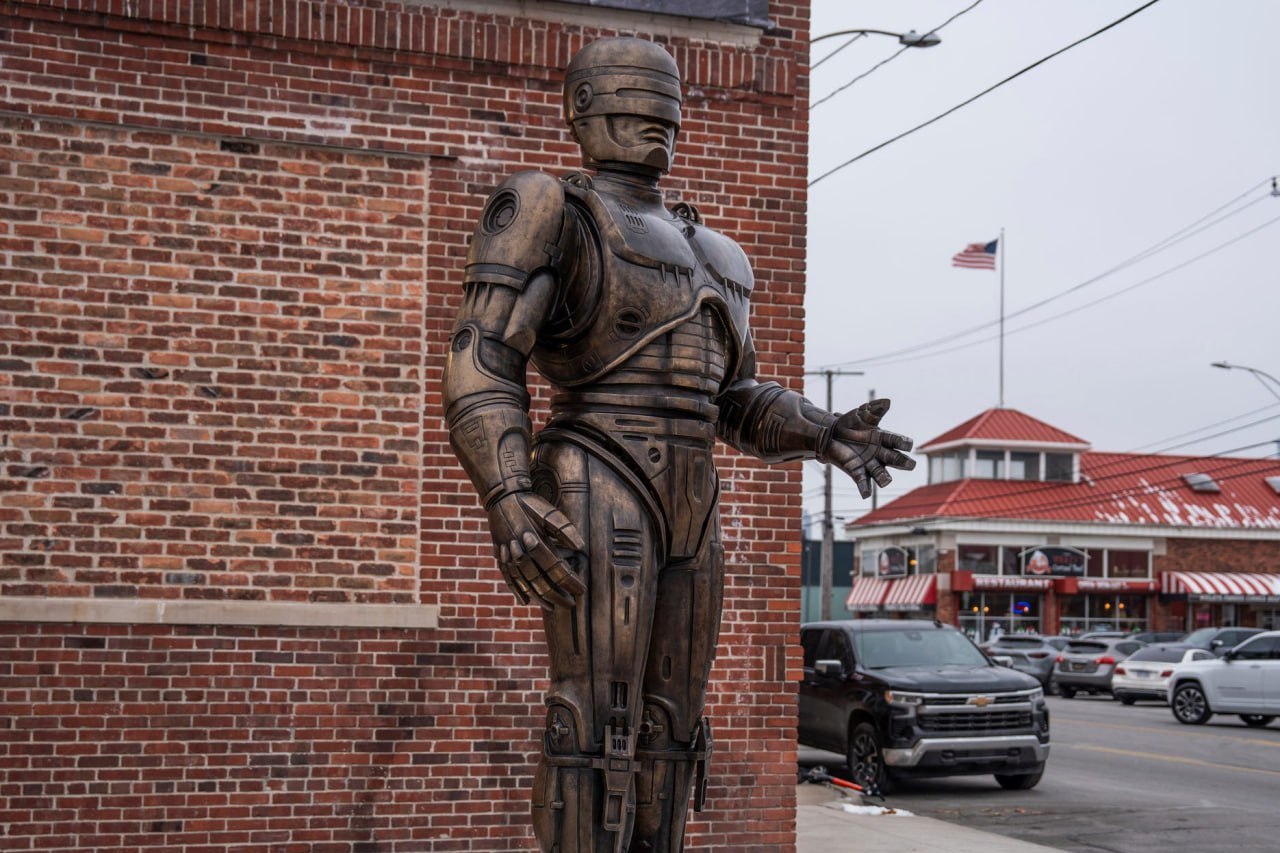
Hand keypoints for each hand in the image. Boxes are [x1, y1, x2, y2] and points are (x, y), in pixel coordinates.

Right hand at [487, 492, 586, 609]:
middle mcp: (520, 552)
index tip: (582, 590)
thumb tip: (580, 548)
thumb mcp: (549, 513)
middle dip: (557, 595)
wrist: (501, 496)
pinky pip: (508, 578)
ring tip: (551, 607)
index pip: (557, 569)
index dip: (570, 582)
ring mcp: (508, 556)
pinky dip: (517, 591)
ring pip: (524, 584)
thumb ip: (564, 531)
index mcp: (535, 541)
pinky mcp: (500, 556)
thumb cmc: (529, 504)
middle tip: (571, 604)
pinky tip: (525, 601)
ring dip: (539, 597)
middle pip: (541, 581)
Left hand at [820, 398, 915, 498]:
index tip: (909, 444)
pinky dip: (864, 489)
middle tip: (911, 465)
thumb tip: (887, 401)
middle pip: (894, 460)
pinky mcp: (857, 472)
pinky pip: (862, 482)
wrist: (830, 434)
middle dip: (902, 462)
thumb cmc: (850, 423)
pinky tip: (866, 495)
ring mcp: (869, 464)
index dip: (902, 443)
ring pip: (880, 473)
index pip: (895, 441)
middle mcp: (879, 454)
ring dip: (884, 478)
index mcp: (882, 439)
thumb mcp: (861, 415)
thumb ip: (874, 410)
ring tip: (887, 482)